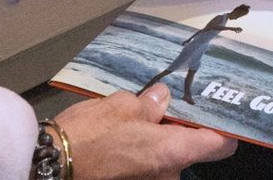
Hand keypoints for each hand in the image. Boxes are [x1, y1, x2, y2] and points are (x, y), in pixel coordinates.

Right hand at [55, 85, 234, 179]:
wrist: (47, 168)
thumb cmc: (86, 137)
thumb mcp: (121, 106)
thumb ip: (150, 104)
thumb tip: (162, 99)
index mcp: (173, 153)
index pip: (220, 145)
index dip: (224, 129)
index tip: (222, 115)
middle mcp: (168, 177)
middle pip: (187, 151)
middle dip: (174, 132)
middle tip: (158, 110)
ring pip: (163, 161)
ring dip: (152, 145)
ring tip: (129, 125)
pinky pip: (145, 170)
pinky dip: (137, 157)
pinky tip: (117, 142)